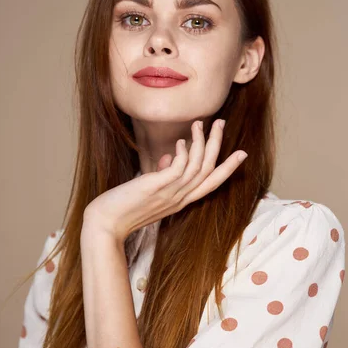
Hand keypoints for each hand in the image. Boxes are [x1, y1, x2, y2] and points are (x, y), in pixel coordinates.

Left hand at [82, 118, 247, 241]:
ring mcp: (170, 194)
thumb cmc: (123, 207)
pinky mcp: (157, 188)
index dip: (228, 168)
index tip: (242, 153)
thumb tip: (169, 156)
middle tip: (221, 123)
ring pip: (197, 167)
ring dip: (200, 142)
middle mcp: (179, 199)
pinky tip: (181, 140)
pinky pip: (178, 169)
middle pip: (209, 171)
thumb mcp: (149, 190)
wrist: (105, 225)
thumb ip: (162, 174)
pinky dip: (183, 153)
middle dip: (217, 145)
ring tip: (199, 123)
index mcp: (180, 200)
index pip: (211, 184)